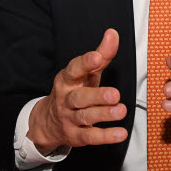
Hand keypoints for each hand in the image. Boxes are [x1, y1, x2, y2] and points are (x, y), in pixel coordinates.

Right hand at [27, 29, 128, 154]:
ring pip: (85, 117)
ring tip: (121, 111)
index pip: (74, 70)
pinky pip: (90, 136)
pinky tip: (120, 133)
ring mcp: (70, 118)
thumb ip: (101, 54)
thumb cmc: (73, 91)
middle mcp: (66, 99)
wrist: (49, 121)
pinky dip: (105, 136)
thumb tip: (113, 33)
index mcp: (67, 80)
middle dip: (97, 96)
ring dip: (104, 115)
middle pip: (80, 98)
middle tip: (115, 94)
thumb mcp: (85, 73)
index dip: (85, 63)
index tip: (97, 57)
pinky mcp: (76, 136)